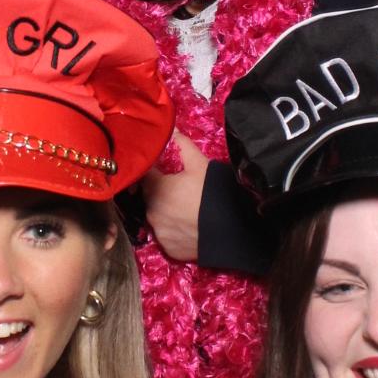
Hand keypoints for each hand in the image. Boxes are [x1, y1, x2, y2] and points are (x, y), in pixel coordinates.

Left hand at [142, 134, 209, 261]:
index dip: (153, 170)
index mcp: (155, 188)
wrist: (233, 230)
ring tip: (186, 208)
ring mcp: (159, 232)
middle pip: (150, 196)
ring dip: (165, 211)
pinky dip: (174, 230)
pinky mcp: (168, 249)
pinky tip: (188, 225)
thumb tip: (170, 128)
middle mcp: (151, 211)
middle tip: (180, 188)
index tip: (164, 170)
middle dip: (160, 191)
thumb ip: (181, 144)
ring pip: (157, 217)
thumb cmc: (215, 192)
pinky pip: (166, 235)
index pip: (144, 174)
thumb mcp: (200, 164)